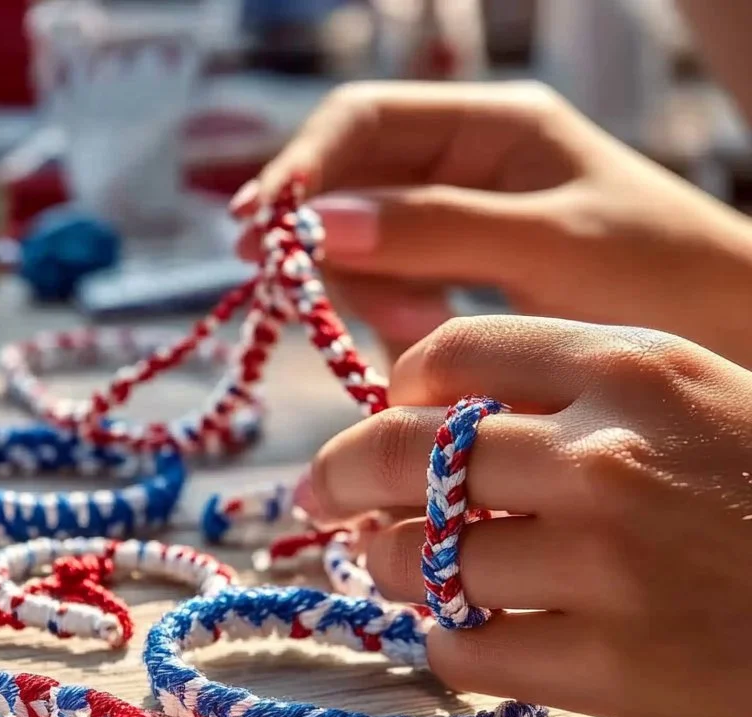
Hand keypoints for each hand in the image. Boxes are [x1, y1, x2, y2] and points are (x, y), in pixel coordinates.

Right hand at [232, 81, 751, 368]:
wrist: (728, 331)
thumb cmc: (659, 274)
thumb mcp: (545, 246)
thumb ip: (434, 229)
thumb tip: (317, 223)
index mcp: (490, 126)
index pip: (362, 123)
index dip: (300, 169)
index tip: (258, 229)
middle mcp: (465, 166)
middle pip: (351, 186)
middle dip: (324, 241)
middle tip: (300, 297)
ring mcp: (461, 223)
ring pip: (366, 247)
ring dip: (365, 292)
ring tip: (409, 331)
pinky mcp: (462, 279)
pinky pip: (395, 291)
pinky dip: (391, 320)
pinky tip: (418, 345)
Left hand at [296, 315, 751, 716]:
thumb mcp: (701, 400)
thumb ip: (573, 395)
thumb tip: (423, 416)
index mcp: (634, 366)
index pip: (451, 355)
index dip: (395, 392)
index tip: (384, 419)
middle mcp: (607, 453)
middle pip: (400, 453)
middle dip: (340, 474)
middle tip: (321, 493)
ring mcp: (605, 563)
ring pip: (416, 559)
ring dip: (394, 568)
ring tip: (406, 572)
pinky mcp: (612, 666)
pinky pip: (459, 648)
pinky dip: (448, 644)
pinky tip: (474, 637)